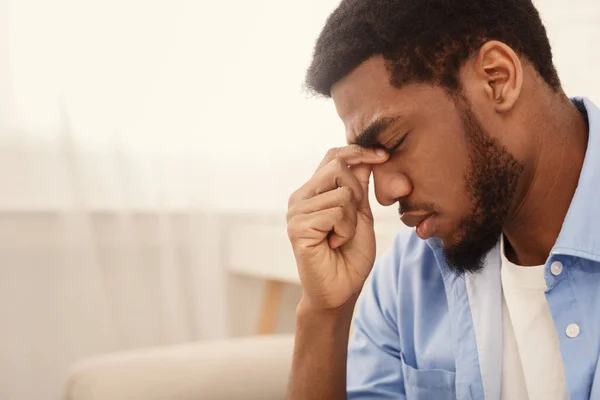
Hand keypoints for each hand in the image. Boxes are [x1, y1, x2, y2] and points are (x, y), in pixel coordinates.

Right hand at [287, 146, 388, 310]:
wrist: (341, 290)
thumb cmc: (351, 256)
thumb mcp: (361, 215)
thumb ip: (360, 187)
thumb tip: (367, 158)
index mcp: (313, 191)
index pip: (332, 156)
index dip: (358, 151)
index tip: (384, 156)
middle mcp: (300, 197)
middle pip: (337, 166)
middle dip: (356, 192)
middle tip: (351, 222)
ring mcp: (296, 211)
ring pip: (341, 192)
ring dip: (351, 219)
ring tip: (339, 237)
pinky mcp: (298, 226)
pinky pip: (336, 212)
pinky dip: (344, 230)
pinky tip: (333, 244)